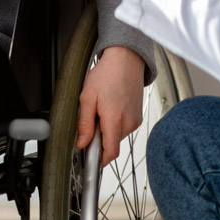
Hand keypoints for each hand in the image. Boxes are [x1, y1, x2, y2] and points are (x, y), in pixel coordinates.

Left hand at [77, 46, 145, 167]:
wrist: (125, 59)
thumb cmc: (107, 74)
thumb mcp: (87, 98)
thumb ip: (84, 124)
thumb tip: (80, 143)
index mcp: (114, 120)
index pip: (110, 153)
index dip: (99, 159)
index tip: (89, 158)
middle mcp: (128, 123)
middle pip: (112, 143)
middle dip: (100, 137)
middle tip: (91, 119)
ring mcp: (135, 119)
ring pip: (117, 135)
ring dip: (108, 129)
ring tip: (102, 108)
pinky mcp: (138, 116)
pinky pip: (124, 127)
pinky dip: (116, 122)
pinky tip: (111, 106)